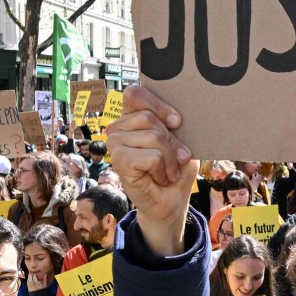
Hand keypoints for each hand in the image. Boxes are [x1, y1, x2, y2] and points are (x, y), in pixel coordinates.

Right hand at [107, 86, 196, 256]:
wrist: (169, 202)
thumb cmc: (174, 169)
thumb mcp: (180, 142)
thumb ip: (174, 126)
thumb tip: (177, 117)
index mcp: (131, 116)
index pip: (134, 94)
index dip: (157, 104)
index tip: (177, 122)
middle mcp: (118, 127)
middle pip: (149, 117)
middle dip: (172, 140)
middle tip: (178, 158)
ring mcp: (115, 144)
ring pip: (153, 136)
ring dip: (169, 158)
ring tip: (168, 170)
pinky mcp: (118, 161)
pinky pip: (151, 156)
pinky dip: (163, 169)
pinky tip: (160, 177)